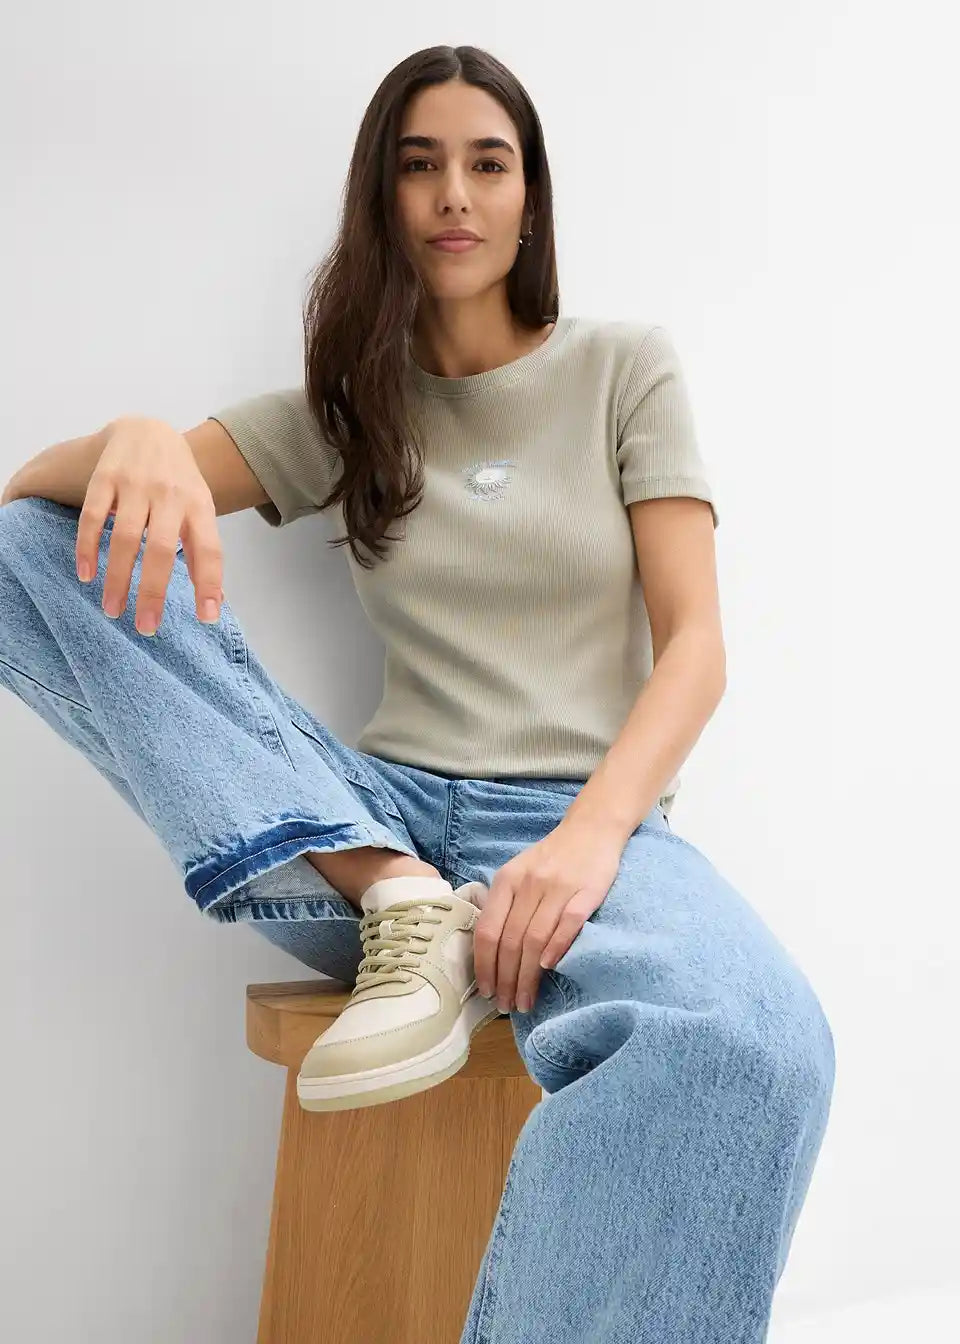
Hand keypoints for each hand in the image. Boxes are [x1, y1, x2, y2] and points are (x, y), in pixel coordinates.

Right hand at [76, 417, 222, 634]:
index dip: (210, 583)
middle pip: (161, 550)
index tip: (207, 618)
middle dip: (153, 592)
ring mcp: (136, 484)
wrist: (148, 429)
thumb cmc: (178, 481)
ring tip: (112, 610)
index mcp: (199, 505)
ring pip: (125, 538)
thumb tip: (215, 602)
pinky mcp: (105, 477)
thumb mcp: (200, 509)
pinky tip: (86, 574)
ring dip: (117, 579)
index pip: (209, 549)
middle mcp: (170, 494)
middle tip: (146, 627)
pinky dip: (88, 548)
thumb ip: (202, 551)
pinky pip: (93, 517)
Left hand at [472, 819, 623, 1013]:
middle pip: (511, 941)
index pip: (488, 930)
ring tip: (525, 1000)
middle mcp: (529, 884)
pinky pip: (569, 924)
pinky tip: (548, 968)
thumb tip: (488, 953)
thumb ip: (503, 905)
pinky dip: (556, 948)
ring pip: (535, 939)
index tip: (485, 990)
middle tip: (506, 1005)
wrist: (591, 829)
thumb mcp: (518, 873)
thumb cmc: (551, 857)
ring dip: (528, 976)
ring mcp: (559, 887)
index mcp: (507, 880)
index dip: (484, 965)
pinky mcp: (587, 892)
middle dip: (505, 979)